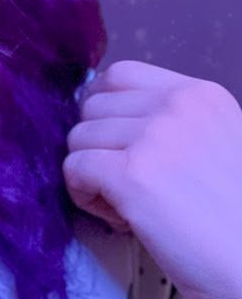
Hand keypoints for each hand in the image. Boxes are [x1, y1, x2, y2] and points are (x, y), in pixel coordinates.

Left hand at [63, 59, 241, 298]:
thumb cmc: (236, 222)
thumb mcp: (217, 145)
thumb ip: (170, 122)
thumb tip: (105, 114)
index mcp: (200, 95)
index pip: (118, 75)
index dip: (102, 108)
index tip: (111, 140)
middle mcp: (177, 105)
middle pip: (91, 107)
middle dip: (98, 146)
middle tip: (130, 185)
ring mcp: (154, 136)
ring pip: (77, 138)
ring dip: (91, 174)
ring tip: (130, 206)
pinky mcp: (131, 173)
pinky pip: (74, 168)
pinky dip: (84, 195)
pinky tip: (120, 218)